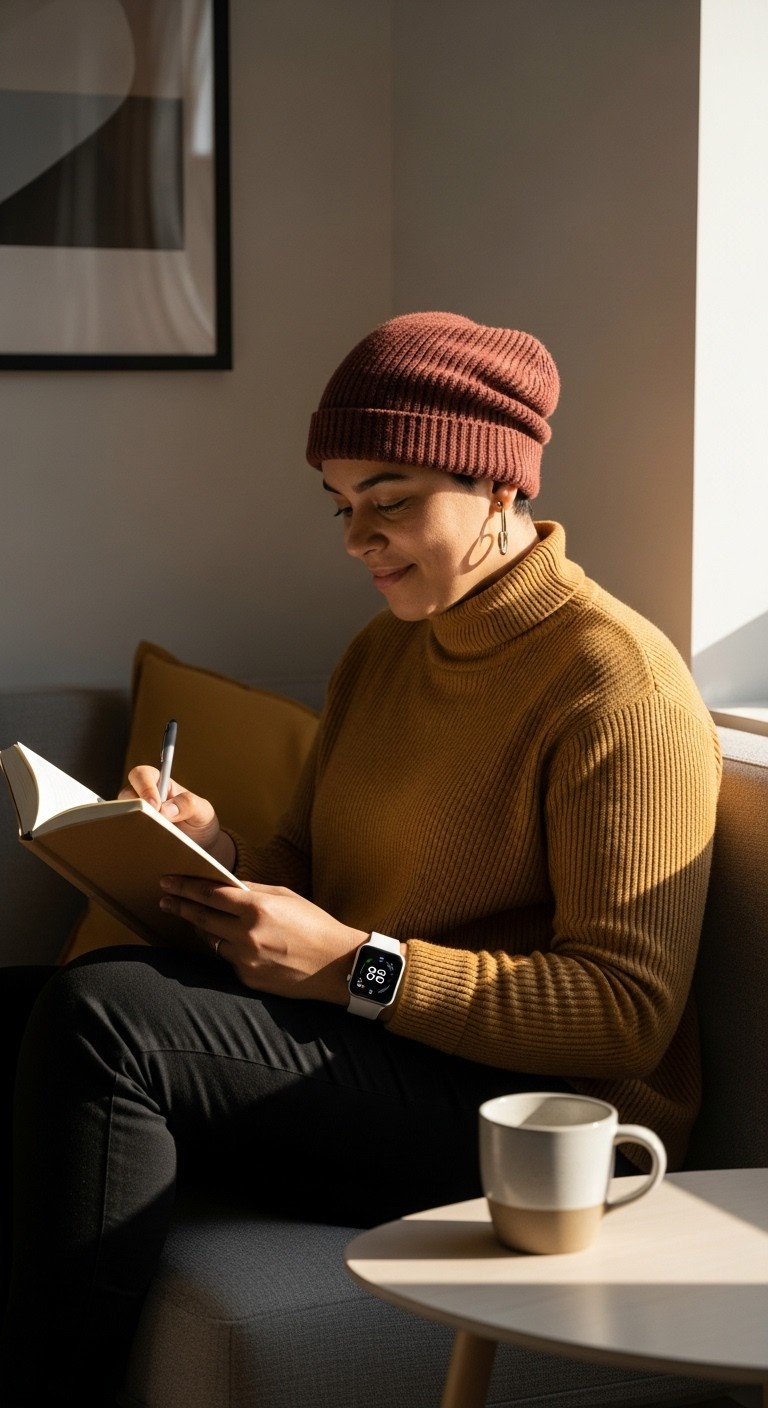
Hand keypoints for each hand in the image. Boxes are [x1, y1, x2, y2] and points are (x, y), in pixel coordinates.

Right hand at [121, 765, 234, 868]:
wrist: (203, 846)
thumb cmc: (200, 822)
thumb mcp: (202, 810)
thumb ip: (188, 804)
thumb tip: (165, 810)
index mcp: (160, 784)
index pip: (142, 774)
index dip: (144, 787)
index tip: (155, 805)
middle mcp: (144, 798)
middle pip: (125, 795)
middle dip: (134, 807)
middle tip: (150, 822)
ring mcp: (138, 817)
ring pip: (122, 816)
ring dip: (132, 824)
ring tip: (150, 836)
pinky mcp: (135, 834)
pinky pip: (126, 834)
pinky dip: (132, 839)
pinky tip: (146, 847)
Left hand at [158, 876, 366, 1003]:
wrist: (337, 966)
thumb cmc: (316, 925)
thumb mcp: (287, 897)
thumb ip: (253, 891)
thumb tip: (227, 885)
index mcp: (257, 908)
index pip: (210, 894)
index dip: (185, 887)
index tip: (167, 882)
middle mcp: (246, 935)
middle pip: (201, 918)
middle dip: (181, 907)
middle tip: (165, 900)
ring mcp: (245, 960)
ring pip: (212, 941)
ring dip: (203, 929)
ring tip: (197, 920)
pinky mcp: (247, 979)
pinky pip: (229, 960)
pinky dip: (229, 949)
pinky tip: (237, 943)